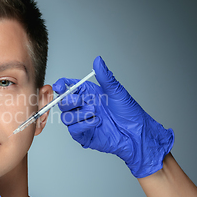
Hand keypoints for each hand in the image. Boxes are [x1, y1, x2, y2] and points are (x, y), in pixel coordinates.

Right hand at [52, 56, 174, 177]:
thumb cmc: (129, 113)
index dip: (61, 86)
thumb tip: (98, 61)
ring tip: (95, 112)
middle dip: (69, 101)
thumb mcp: (116, 91)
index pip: (68, 88)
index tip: (60, 87)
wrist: (136, 134)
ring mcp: (82, 121)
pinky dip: (83, 125)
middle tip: (81, 101)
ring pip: (66, 117)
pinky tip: (96, 122)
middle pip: (63, 103)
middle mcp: (83, 107)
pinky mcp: (84, 135)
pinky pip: (73, 130)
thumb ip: (105, 76)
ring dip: (79, 114)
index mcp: (88, 94)